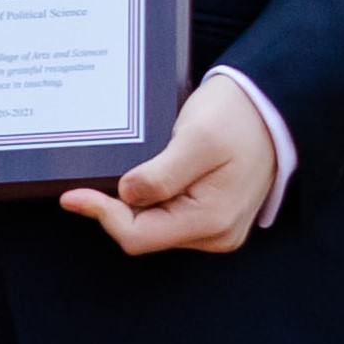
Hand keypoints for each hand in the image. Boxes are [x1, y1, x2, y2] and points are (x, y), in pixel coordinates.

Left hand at [60, 72, 275, 256]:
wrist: (272, 107)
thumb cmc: (238, 118)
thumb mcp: (196, 139)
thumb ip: (161, 174)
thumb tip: (125, 196)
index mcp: (212, 220)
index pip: (138, 236)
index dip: (102, 215)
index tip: (72, 194)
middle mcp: (216, 234)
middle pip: (143, 233)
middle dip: (116, 208)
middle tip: (97, 175)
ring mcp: (216, 227)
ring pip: (153, 226)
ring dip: (133, 202)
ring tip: (133, 167)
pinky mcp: (213, 216)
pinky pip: (168, 216)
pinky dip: (150, 199)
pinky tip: (147, 174)